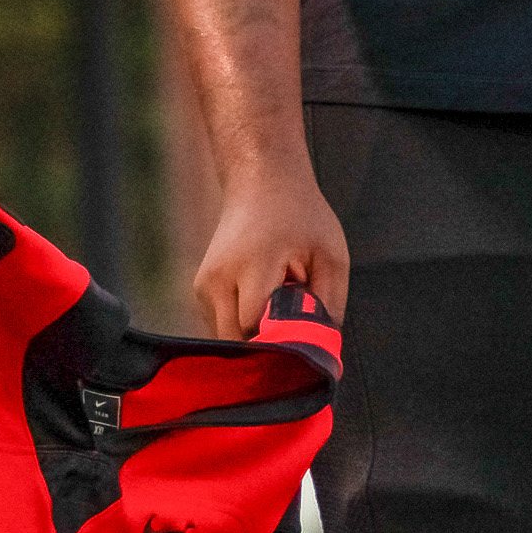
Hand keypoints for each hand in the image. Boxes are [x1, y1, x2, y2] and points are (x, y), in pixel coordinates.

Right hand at [194, 162, 348, 338]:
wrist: (261, 183)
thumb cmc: (300, 218)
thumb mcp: (331, 257)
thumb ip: (328, 307)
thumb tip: (320, 350)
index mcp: (250, 268)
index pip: (256, 331)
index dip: (280, 344)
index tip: (302, 344)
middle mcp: (217, 281)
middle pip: (238, 343)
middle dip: (267, 344)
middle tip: (293, 324)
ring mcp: (203, 288)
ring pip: (229, 340)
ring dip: (255, 335)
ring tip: (276, 304)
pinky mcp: (200, 293)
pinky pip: (224, 328)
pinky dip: (245, 326)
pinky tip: (261, 301)